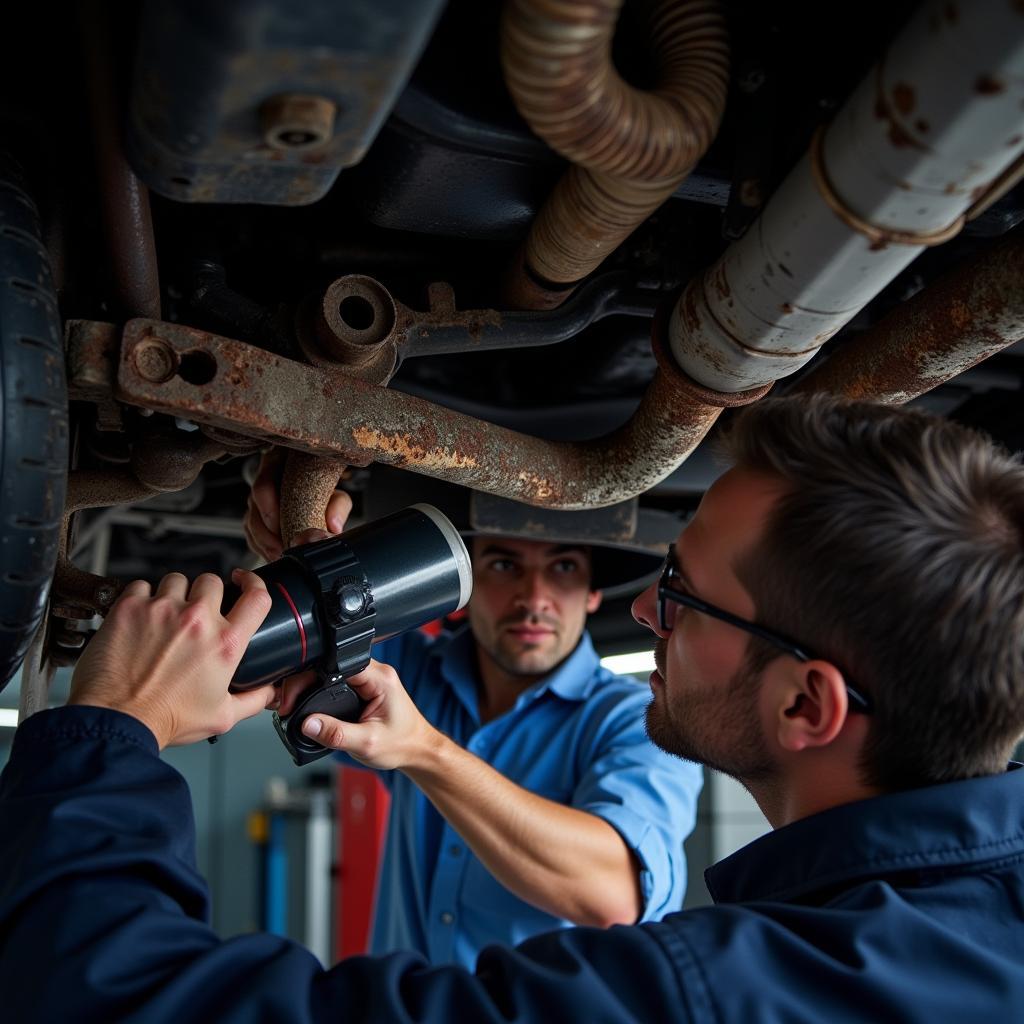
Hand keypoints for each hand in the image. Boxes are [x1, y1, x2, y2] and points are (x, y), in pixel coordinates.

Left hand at [68, 570, 276, 747]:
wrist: (117, 721)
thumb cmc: (166, 719)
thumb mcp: (222, 716)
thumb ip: (253, 700)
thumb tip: (270, 692)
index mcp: (225, 643)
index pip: (257, 596)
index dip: (254, 583)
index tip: (245, 581)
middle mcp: (197, 620)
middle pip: (212, 581)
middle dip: (206, 593)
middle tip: (194, 613)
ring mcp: (163, 610)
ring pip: (177, 580)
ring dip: (174, 594)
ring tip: (164, 617)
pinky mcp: (130, 608)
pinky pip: (141, 585)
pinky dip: (141, 598)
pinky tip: (140, 617)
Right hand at [244, 448, 352, 560]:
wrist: (320, 496)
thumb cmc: (324, 492)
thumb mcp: (335, 495)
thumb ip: (338, 506)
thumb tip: (333, 526)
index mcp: (277, 467)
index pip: (262, 485)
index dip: (267, 508)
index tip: (278, 527)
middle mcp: (263, 483)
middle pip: (253, 508)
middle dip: (265, 533)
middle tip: (280, 548)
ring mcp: (256, 502)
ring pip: (250, 524)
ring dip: (263, 544)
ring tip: (278, 555)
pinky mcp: (256, 519)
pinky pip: (251, 535)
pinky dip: (261, 548)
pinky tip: (273, 555)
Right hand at [280, 659, 440, 770]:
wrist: (418, 751)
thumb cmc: (403, 745)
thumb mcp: (367, 743)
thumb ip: (336, 734)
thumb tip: (308, 724)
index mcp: (380, 678)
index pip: (338, 664)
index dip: (312, 675)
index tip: (296, 695)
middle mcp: (376, 673)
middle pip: (332, 666)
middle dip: (308, 683)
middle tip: (292, 705)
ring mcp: (371, 679)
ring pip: (333, 674)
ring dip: (316, 689)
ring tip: (302, 708)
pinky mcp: (366, 688)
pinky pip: (339, 684)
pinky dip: (325, 695)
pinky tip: (318, 709)